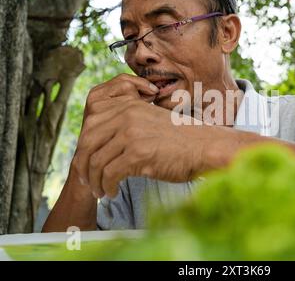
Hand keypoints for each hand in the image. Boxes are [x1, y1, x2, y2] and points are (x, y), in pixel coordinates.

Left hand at [71, 74, 210, 198]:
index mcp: (128, 106)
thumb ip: (127, 125)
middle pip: (87, 142)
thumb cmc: (180, 140)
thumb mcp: (150, 121)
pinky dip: (108, 187)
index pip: (91, 124)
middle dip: (83, 166)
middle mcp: (126, 116)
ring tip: (101, 191)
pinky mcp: (138, 153)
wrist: (205, 147)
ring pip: (96, 161)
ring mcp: (131, 134)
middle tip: (88, 181)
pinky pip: (109, 174)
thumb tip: (102, 143)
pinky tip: (113, 192)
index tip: (87, 163)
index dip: (84, 147)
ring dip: (95, 181)